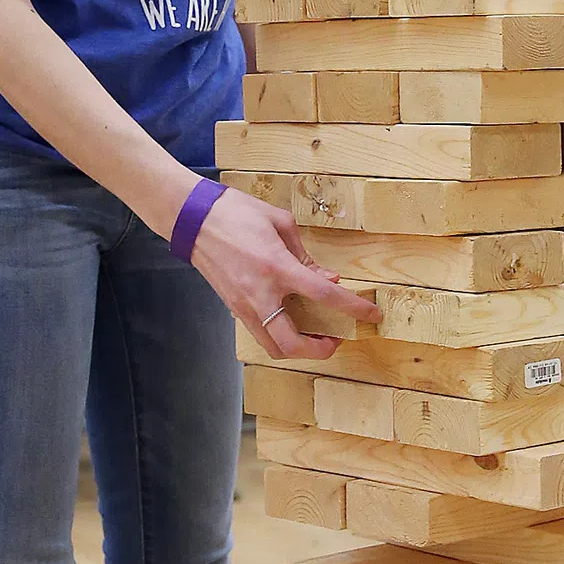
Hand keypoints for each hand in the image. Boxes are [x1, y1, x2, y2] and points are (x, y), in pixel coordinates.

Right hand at [190, 188, 381, 359]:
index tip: (371, 316)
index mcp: (277, 267)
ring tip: (315, 337)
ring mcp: (243, 305)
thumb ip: (306, 255)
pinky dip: (280, 336)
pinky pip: (261, 334)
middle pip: (293, 343)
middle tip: (336, 338)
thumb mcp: (280, 223)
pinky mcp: (233, 308)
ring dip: (298, 350)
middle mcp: (260, 294)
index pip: (324, 294)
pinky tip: (291, 322)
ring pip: (273, 347)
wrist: (192, 219)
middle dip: (320, 350)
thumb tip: (327, 278)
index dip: (353, 308)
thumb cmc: (235, 212)